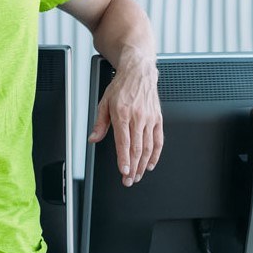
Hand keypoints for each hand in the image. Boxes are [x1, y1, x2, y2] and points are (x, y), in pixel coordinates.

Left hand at [88, 56, 162, 186]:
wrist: (139, 72)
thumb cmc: (121, 86)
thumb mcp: (104, 102)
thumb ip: (100, 123)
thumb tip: (93, 138)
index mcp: (122, 114)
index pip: (124, 142)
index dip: (124, 160)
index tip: (124, 172)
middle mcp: (138, 117)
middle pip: (137, 148)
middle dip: (133, 168)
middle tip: (129, 180)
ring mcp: (150, 119)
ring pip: (148, 147)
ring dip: (143, 164)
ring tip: (138, 176)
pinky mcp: (158, 119)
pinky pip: (159, 140)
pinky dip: (156, 154)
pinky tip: (151, 163)